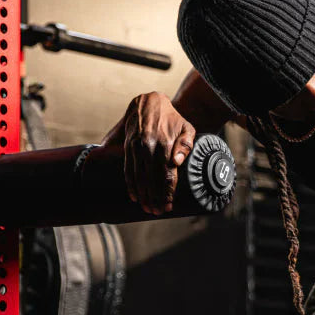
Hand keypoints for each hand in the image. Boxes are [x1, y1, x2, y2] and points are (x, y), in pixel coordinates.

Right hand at [122, 92, 196, 214]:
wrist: (148, 102)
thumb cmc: (172, 118)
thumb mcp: (186, 127)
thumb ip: (186, 144)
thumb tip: (178, 162)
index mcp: (165, 144)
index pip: (166, 174)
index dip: (167, 192)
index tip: (169, 206)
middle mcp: (149, 147)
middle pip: (152, 179)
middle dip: (155, 198)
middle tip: (157, 212)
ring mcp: (136, 148)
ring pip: (139, 177)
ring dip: (142, 195)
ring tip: (147, 208)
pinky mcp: (127, 147)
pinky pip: (127, 169)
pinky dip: (130, 185)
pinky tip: (134, 196)